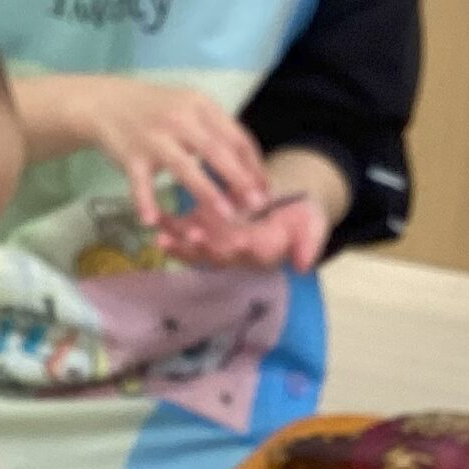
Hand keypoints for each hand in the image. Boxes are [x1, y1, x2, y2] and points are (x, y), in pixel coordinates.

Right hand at [74, 78, 270, 226]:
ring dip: (207, 193)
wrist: (105, 102)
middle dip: (239, 179)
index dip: (253, 165)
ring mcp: (154, 138)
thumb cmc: (157, 110)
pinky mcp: (130, 156)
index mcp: (200, 106)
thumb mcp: (190, 107)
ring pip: (184, 168)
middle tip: (256, 205)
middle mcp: (179, 119)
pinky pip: (140, 184)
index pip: (236, 136)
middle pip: (216, 151)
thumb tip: (250, 167)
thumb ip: (216, 131)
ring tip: (226, 216)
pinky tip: (152, 221)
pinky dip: (145, 202)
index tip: (265, 189)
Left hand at [157, 192, 330, 272]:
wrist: (281, 203)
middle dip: (205, 248)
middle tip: (195, 237)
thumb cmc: (300, 215)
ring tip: (164, 239)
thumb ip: (309, 243)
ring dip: (180, 245)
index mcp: (264, 252)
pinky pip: (182, 232)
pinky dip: (169, 228)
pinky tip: (155, 221)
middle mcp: (237, 253)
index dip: (246, 249)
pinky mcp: (202, 229)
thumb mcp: (312, 224)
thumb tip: (303, 266)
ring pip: (197, 249)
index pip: (254, 255)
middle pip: (219, 255)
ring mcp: (217, 243)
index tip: (241, 241)